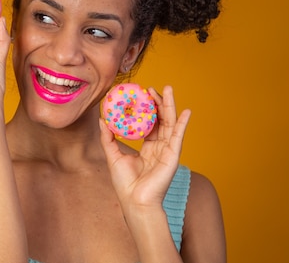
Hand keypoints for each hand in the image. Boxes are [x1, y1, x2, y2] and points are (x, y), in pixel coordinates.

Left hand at [99, 85, 190, 208]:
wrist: (134, 201)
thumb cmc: (125, 183)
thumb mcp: (113, 156)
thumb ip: (108, 138)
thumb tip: (102, 120)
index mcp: (147, 147)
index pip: (149, 123)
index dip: (146, 108)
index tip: (140, 94)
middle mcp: (159, 147)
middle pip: (161, 119)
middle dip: (158, 102)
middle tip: (152, 87)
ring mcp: (167, 150)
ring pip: (170, 123)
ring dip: (170, 106)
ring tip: (169, 89)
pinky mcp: (173, 155)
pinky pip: (178, 136)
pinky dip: (183, 123)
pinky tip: (187, 111)